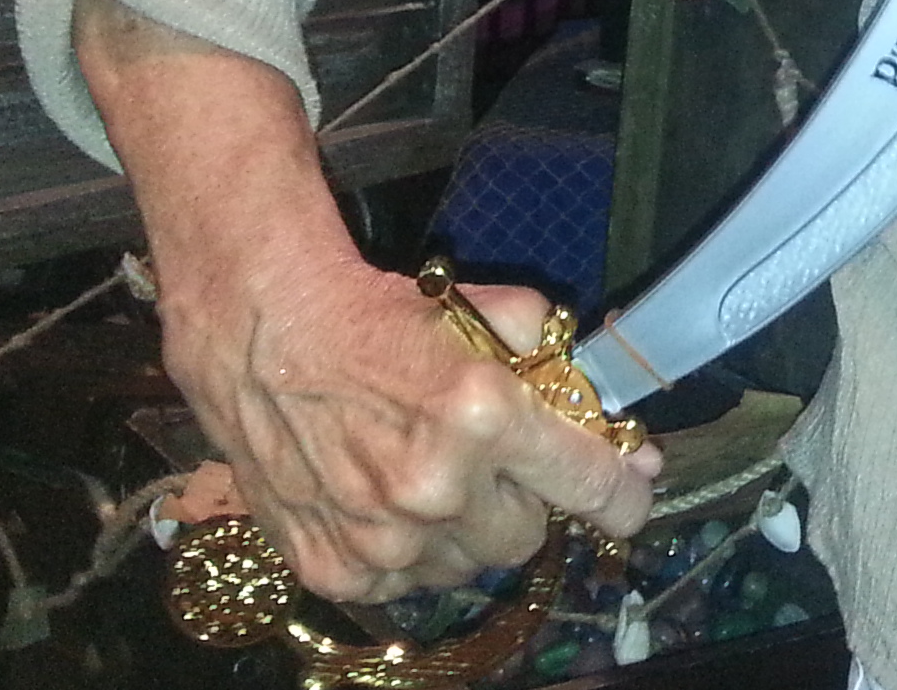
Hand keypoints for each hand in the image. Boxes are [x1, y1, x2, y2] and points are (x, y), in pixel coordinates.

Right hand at [74, 0, 655, 601]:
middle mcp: (435, 491)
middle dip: (527, 500)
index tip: (633, 490)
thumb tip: (609, 412)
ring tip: (434, 475)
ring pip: (467, 565)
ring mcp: (380, 541)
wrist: (263, 326)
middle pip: (527, 535)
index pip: (590, 487)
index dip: (625, 492)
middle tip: (500, 462)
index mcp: (483, 420)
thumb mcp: (487, 312)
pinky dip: (408, 551)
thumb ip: (557, 361)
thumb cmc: (379, 313)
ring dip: (466, 529)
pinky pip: (403, 584)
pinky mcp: (333, 568)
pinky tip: (387, 500)